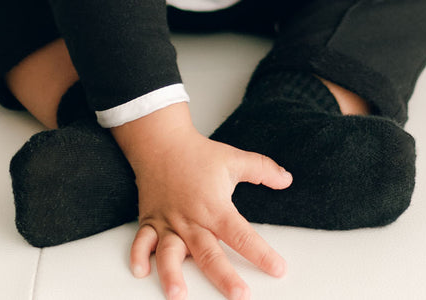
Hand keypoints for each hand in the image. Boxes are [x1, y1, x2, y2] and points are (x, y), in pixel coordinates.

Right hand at [112, 104, 290, 299]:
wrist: (162, 141)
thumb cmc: (198, 153)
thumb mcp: (234, 159)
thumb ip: (263, 169)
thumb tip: (287, 179)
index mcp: (215, 206)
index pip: (242, 234)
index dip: (261, 254)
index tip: (278, 269)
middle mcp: (191, 218)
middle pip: (208, 252)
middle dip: (224, 276)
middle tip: (239, 295)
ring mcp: (169, 222)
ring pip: (169, 252)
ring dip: (172, 273)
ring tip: (178, 294)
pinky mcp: (150, 220)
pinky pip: (142, 241)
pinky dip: (138, 256)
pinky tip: (141, 272)